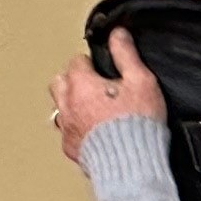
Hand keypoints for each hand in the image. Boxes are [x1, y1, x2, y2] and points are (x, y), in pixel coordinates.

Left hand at [49, 25, 168, 166]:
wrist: (132, 165)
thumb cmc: (137, 125)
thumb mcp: (141, 81)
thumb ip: (126, 54)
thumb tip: (118, 35)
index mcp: (81, 85)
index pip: (76, 61)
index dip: (92, 62)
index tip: (103, 67)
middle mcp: (68, 106)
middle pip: (60, 82)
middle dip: (74, 80)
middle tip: (94, 84)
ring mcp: (68, 129)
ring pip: (60, 108)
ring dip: (73, 104)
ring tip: (93, 107)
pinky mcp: (72, 149)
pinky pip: (68, 132)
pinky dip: (77, 128)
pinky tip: (94, 130)